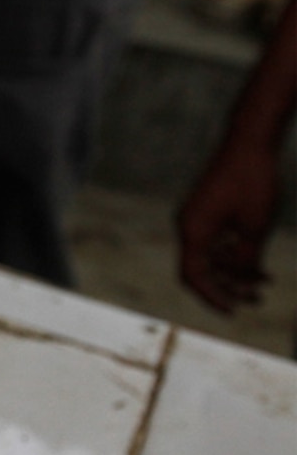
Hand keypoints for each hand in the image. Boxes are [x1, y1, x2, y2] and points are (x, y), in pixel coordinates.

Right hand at [179, 147, 278, 313]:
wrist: (249, 143)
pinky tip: (258, 262)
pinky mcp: (208, 211)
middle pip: (202, 269)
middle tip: (257, 300)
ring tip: (265, 282)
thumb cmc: (252, 182)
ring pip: (212, 256)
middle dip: (229, 287)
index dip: (212, 298)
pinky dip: (234, 254)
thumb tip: (241, 279)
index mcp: (193, 231)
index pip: (194, 276)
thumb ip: (246, 258)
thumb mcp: (255, 228)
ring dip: (235, 271)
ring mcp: (197, 218)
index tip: (234, 311)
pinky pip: (216, 241)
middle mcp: (189, 226)